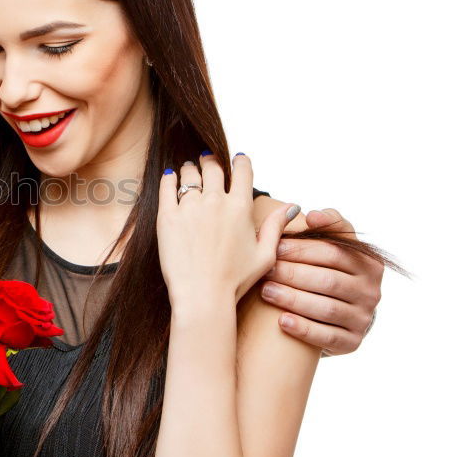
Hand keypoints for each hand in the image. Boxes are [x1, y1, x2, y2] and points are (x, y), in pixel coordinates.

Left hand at [157, 153, 299, 309]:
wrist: (202, 296)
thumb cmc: (235, 281)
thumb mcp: (265, 255)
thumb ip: (276, 227)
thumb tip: (291, 207)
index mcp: (240, 207)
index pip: (243, 170)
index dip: (241, 161)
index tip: (237, 159)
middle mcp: (215, 201)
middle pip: (212, 167)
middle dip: (211, 161)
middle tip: (207, 160)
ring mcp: (189, 207)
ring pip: (189, 174)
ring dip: (190, 169)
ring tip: (188, 170)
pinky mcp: (167, 217)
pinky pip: (166, 187)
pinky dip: (168, 179)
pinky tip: (170, 177)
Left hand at [259, 208, 382, 354]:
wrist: (340, 315)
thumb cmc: (328, 270)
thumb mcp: (334, 246)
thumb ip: (329, 225)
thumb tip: (312, 215)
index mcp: (369, 263)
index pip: (334, 252)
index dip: (303, 248)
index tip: (275, 245)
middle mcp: (371, 291)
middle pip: (328, 280)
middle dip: (293, 273)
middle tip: (265, 269)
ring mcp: (364, 318)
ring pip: (327, 308)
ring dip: (293, 299)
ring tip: (266, 291)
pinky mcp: (353, 342)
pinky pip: (327, 337)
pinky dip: (304, 329)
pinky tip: (282, 321)